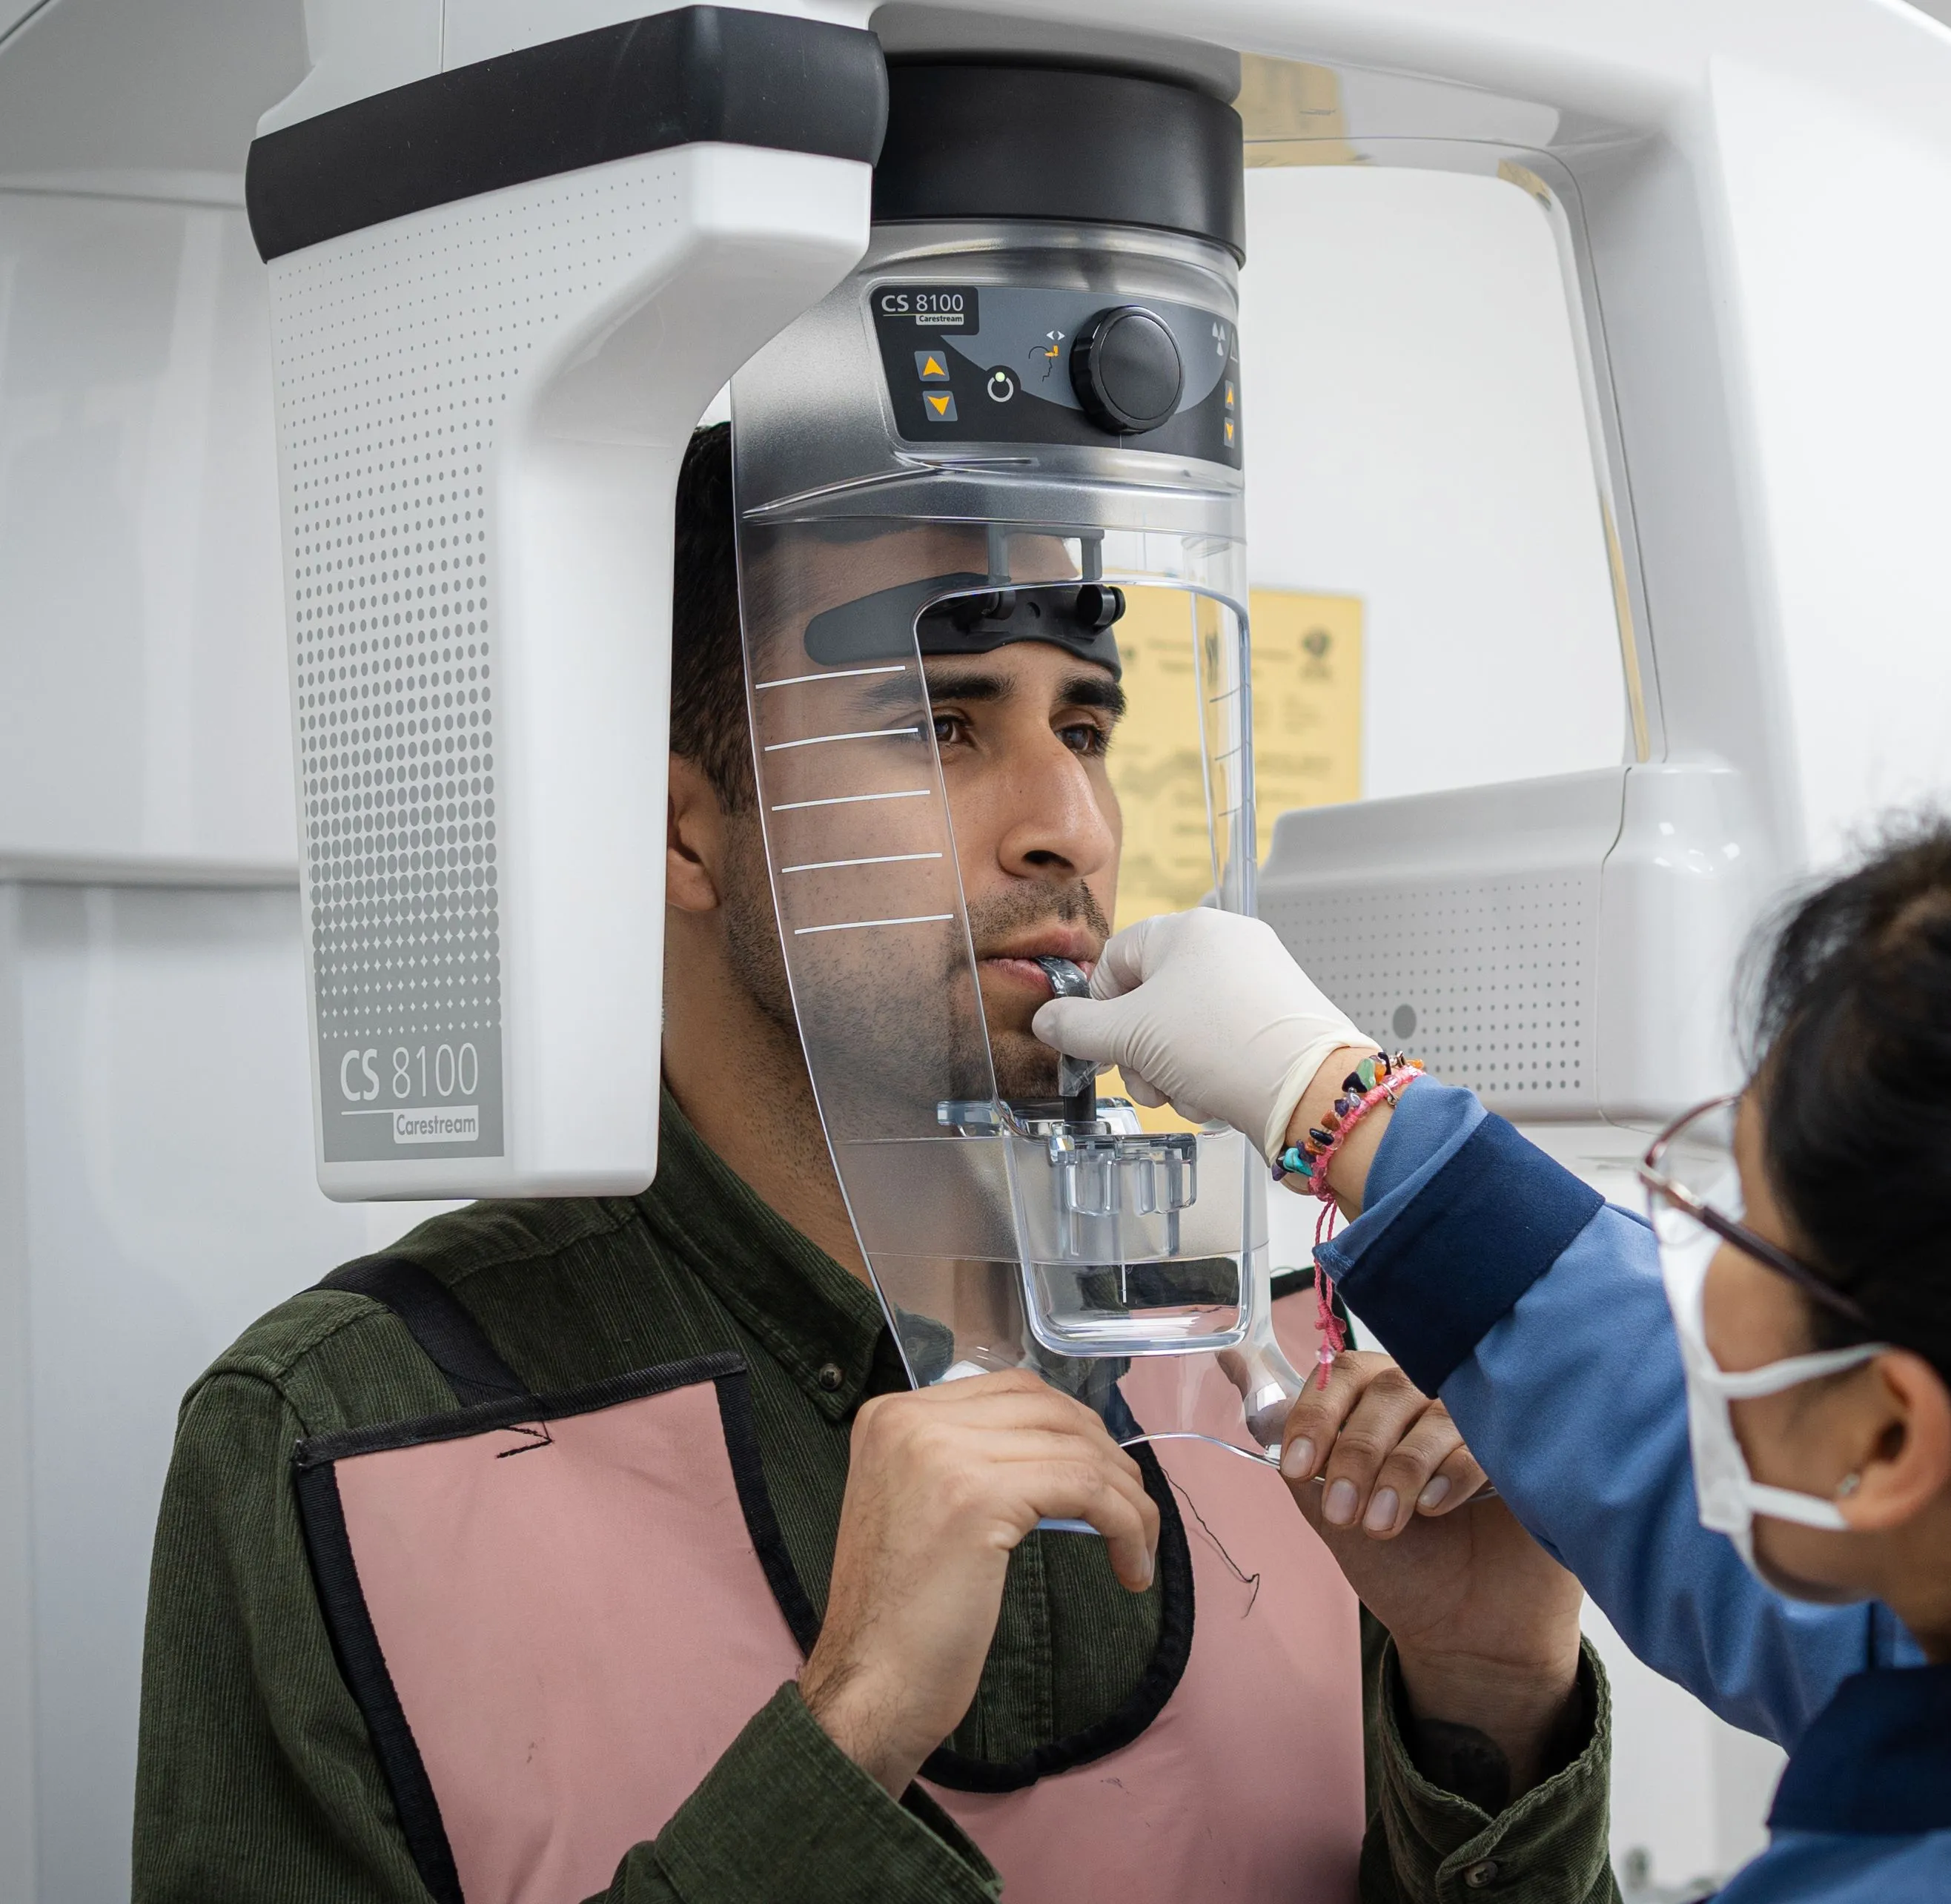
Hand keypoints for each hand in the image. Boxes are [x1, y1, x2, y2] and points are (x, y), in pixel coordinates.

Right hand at [800, 1371, 1157, 1795]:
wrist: (867, 1688)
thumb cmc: (900, 1617)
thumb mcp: (920, 1507)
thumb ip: (968, 1460)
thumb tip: (1059, 1446)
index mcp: (891, 1415)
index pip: (1012, 1390)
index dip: (1071, 1427)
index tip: (1102, 1475)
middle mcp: (910, 1419)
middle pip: (1047, 1409)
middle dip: (1105, 1455)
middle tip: (1131, 1511)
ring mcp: (940, 1452)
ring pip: (1074, 1447)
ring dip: (1126, 1495)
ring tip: (1139, 1544)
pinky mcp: (977, 1497)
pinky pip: (1085, 1487)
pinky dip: (1125, 1522)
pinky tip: (1132, 1565)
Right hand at [1031, 909, 1367, 1160]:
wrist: (1309, 1090)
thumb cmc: (1220, 1046)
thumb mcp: (1130, 1036)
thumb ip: (1077, 1028)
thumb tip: (1046, 1020)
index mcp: (1189, 928)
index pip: (1117, 958)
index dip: (1099, 1007)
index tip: (1098, 1046)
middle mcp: (1229, 943)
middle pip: (1151, 998)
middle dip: (1139, 1052)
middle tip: (1147, 1081)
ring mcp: (1259, 980)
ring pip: (1184, 1027)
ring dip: (1172, 1070)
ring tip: (1187, 1094)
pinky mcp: (1280, 1017)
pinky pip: (1222, 1041)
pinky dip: (1209, 1073)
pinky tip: (1217, 1098)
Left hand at [1282, 1353, 1583, 1802]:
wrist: (1466, 1634)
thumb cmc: (1401, 1565)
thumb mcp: (1328, 1504)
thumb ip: (1291, 1441)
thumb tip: (1229, 1355)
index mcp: (1382, 1401)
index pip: (1342, 1374)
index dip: (1316, 1414)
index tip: (1297, 1468)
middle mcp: (1434, 1399)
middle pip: (1387, 1389)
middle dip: (1354, 1452)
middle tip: (1342, 1514)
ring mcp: (1483, 1423)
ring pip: (1434, 1411)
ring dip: (1397, 1469)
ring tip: (1382, 1524)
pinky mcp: (1524, 1452)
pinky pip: (1486, 1438)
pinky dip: (1451, 1470)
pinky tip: (1436, 1507)